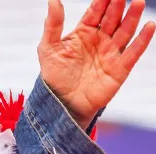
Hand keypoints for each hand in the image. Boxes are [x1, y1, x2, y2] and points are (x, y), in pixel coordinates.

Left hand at [38, 0, 154, 128]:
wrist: (61, 103)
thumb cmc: (54, 76)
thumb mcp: (48, 48)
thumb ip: (53, 25)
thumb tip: (53, 0)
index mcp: (84, 33)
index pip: (95, 12)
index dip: (101, 1)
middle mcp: (100, 40)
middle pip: (112, 18)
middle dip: (118, 5)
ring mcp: (111, 53)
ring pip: (125, 31)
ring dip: (132, 17)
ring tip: (137, 3)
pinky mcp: (120, 68)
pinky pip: (134, 52)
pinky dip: (142, 39)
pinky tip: (149, 26)